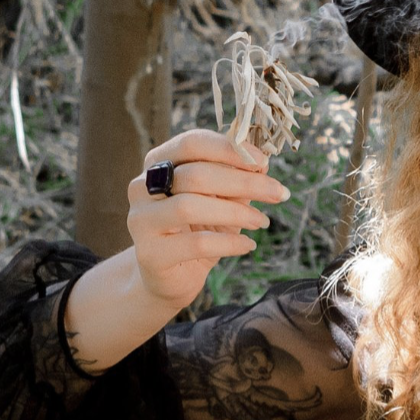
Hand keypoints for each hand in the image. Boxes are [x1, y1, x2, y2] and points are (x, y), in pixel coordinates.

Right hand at [126, 129, 289, 312]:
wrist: (172, 276)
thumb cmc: (198, 229)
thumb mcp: (219, 198)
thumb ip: (235, 178)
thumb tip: (262, 163)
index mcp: (158, 162)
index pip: (192, 143)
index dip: (230, 150)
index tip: (264, 163)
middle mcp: (141, 187)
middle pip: (195, 175)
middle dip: (244, 183)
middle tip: (278, 194)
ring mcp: (141, 220)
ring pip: (191, 207)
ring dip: (236, 212)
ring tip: (261, 221)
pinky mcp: (149, 254)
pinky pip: (196, 243)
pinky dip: (229, 243)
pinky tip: (248, 245)